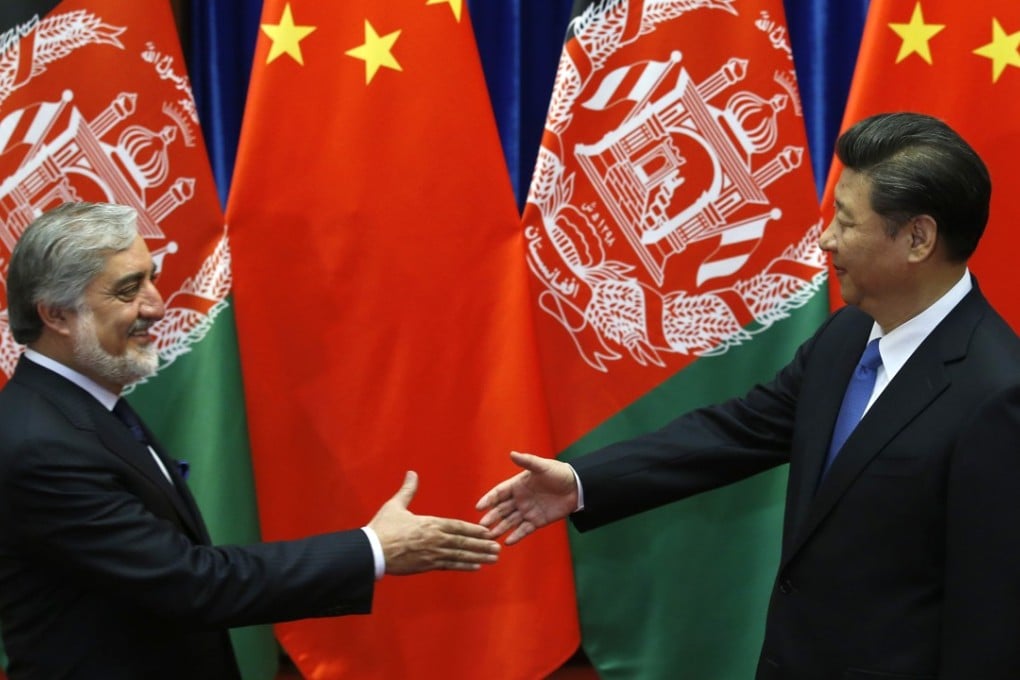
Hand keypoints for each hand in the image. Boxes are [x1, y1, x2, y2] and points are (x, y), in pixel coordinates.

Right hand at [368, 471, 499, 574]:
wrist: (371, 551)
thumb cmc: (382, 528)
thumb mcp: (395, 505)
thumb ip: (407, 490)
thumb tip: (412, 473)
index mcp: (430, 523)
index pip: (457, 526)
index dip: (474, 529)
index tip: (487, 531)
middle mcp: (435, 539)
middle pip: (463, 542)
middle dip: (482, 545)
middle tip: (498, 547)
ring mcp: (432, 554)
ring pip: (460, 555)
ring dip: (478, 556)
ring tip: (493, 558)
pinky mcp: (426, 566)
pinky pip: (449, 566)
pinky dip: (464, 566)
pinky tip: (476, 567)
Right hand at [475, 451, 577, 544]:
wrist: (577, 487)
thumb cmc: (558, 473)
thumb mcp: (542, 466)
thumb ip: (527, 462)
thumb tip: (512, 454)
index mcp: (517, 485)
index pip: (499, 493)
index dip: (488, 499)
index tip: (479, 507)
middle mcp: (519, 499)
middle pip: (501, 510)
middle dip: (491, 517)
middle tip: (481, 526)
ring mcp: (527, 511)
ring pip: (510, 521)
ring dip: (500, 528)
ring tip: (490, 536)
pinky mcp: (537, 521)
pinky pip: (524, 529)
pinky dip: (516, 536)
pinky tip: (508, 542)